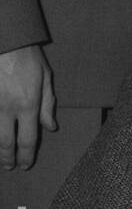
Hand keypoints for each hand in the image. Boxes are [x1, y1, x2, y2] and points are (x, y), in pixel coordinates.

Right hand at [0, 44, 56, 169]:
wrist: (4, 41)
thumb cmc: (27, 57)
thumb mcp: (45, 78)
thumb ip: (47, 105)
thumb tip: (51, 127)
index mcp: (28, 105)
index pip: (28, 140)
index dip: (27, 156)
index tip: (25, 165)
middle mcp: (7, 109)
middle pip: (6, 143)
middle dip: (8, 158)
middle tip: (10, 166)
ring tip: (1, 158)